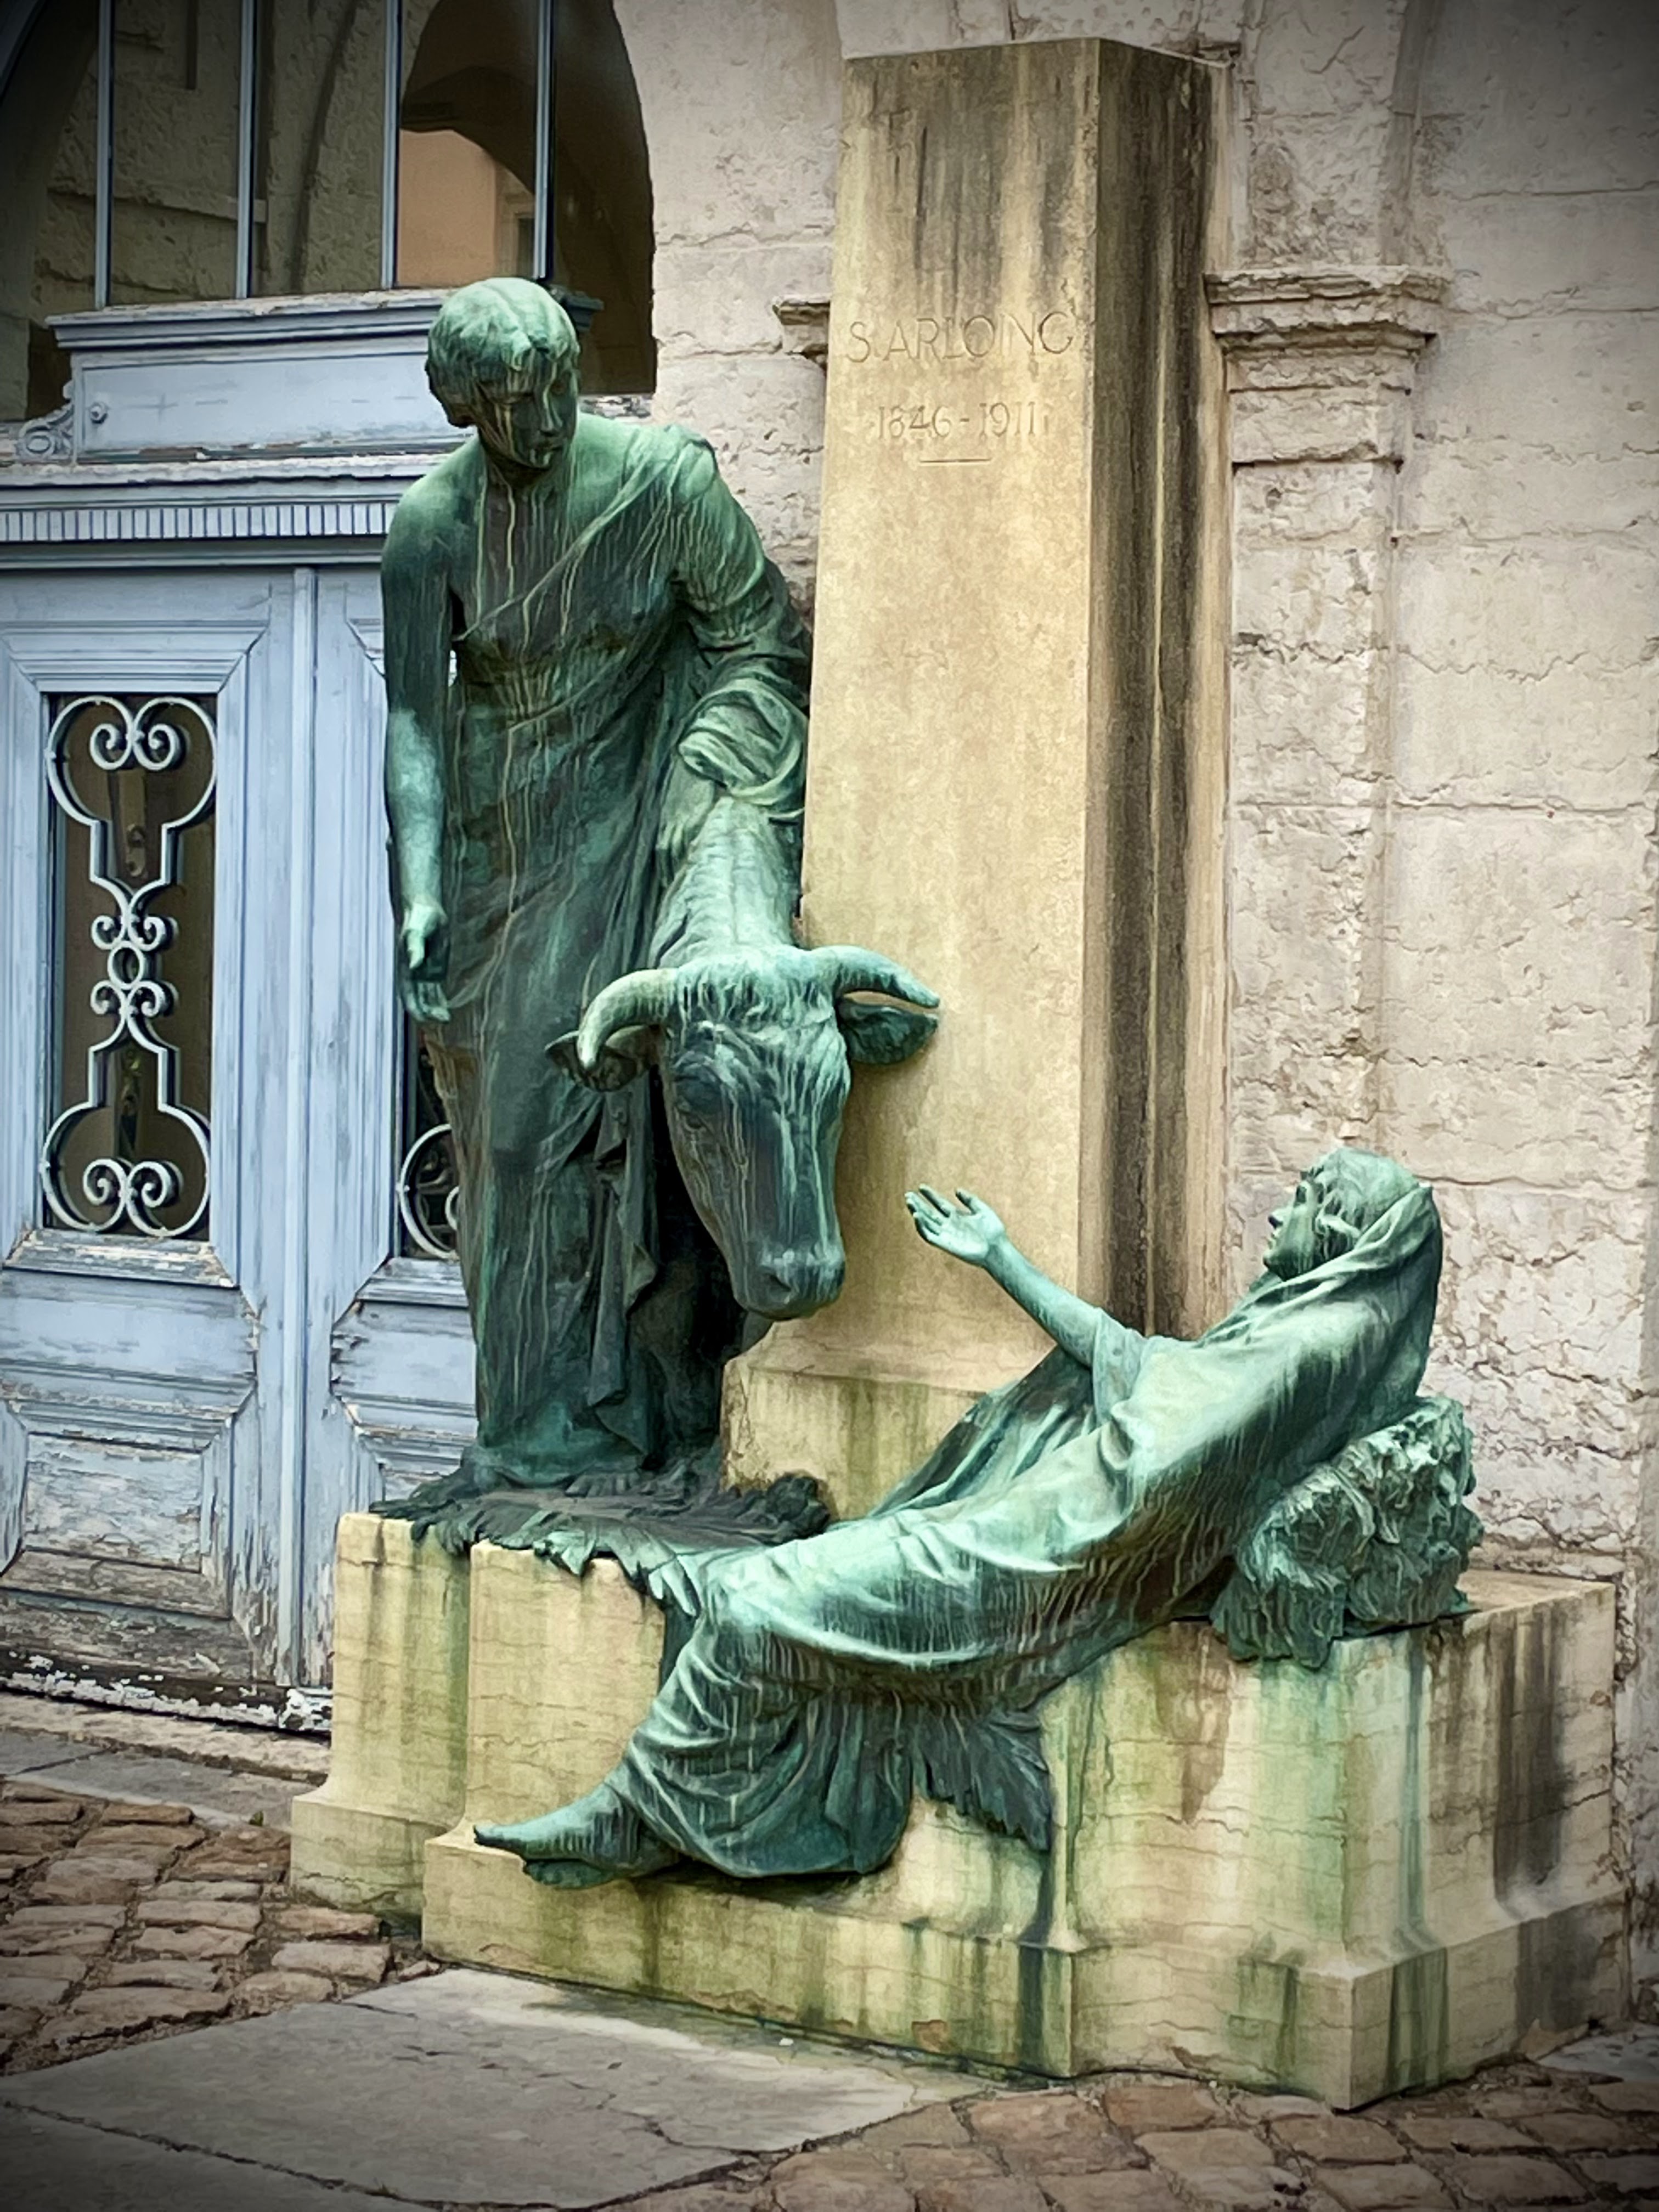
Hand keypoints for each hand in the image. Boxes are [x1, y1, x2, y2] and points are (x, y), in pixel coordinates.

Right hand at [399, 898, 450, 1025]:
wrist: (425, 909)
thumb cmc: (418, 918)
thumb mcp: (416, 932)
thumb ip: (415, 947)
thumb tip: (413, 965)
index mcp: (406, 968)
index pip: (409, 995)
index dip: (415, 1008)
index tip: (425, 1019)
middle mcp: (414, 975)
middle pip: (419, 1000)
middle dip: (428, 1013)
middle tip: (443, 1020)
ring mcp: (425, 974)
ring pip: (429, 998)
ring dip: (435, 1010)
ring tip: (446, 1019)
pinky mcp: (436, 970)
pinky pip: (437, 991)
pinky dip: (440, 1001)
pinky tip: (446, 1012)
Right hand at [905, 1186, 1006, 1268]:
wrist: (997, 1248)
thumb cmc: (993, 1230)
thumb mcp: (982, 1209)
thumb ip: (970, 1199)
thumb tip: (956, 1189)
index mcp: (957, 1215)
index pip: (939, 1203)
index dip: (930, 1195)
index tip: (921, 1186)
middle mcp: (949, 1224)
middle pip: (929, 1212)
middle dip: (918, 1203)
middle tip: (908, 1194)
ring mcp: (946, 1234)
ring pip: (926, 1222)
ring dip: (917, 1212)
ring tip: (909, 1202)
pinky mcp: (945, 1244)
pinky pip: (929, 1235)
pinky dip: (921, 1226)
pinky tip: (916, 1216)